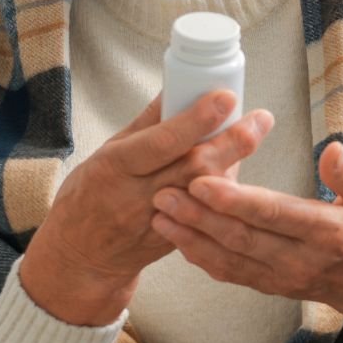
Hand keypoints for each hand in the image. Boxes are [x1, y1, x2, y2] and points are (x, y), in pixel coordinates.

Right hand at [20, 92, 272, 325]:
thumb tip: (176, 86)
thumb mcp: (106, 153)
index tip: (225, 98)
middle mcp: (139, 196)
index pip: (162, 142)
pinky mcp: (176, 241)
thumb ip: (146, 124)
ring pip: (208, 193)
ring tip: (255, 131)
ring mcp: (160, 222)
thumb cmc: (91, 195)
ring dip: (235, 162)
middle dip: (232, 142)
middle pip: (194, 168)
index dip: (196, 120)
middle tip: (260, 119)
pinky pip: (208, 214)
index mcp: (116, 167)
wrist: (81, 255)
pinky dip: (226, 189)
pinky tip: (237, 167)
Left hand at [150, 140, 342, 324]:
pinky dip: (202, 258)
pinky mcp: (272, 286)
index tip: (204, 181)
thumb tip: (332, 151)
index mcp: (327, 232)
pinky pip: (232, 274)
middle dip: (199, 216)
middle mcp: (301, 260)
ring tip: (159, 214)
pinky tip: (179, 238)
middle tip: (164, 192)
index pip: (274, 214)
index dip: (236, 201)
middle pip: (242, 238)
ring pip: (230, 259)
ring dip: (191, 238)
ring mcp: (284, 278)